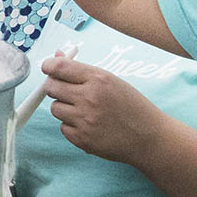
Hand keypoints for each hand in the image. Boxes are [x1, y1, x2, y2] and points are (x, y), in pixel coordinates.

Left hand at [41, 53, 167, 164]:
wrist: (148, 138)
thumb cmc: (132, 106)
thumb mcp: (112, 81)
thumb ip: (82, 70)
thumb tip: (56, 57)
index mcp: (98, 79)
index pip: (60, 67)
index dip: (48, 66)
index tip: (47, 67)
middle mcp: (89, 98)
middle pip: (51, 87)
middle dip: (55, 86)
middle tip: (66, 89)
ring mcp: (85, 120)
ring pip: (55, 108)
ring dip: (64, 107)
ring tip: (83, 109)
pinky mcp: (82, 139)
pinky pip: (63, 127)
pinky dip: (71, 125)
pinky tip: (88, 124)